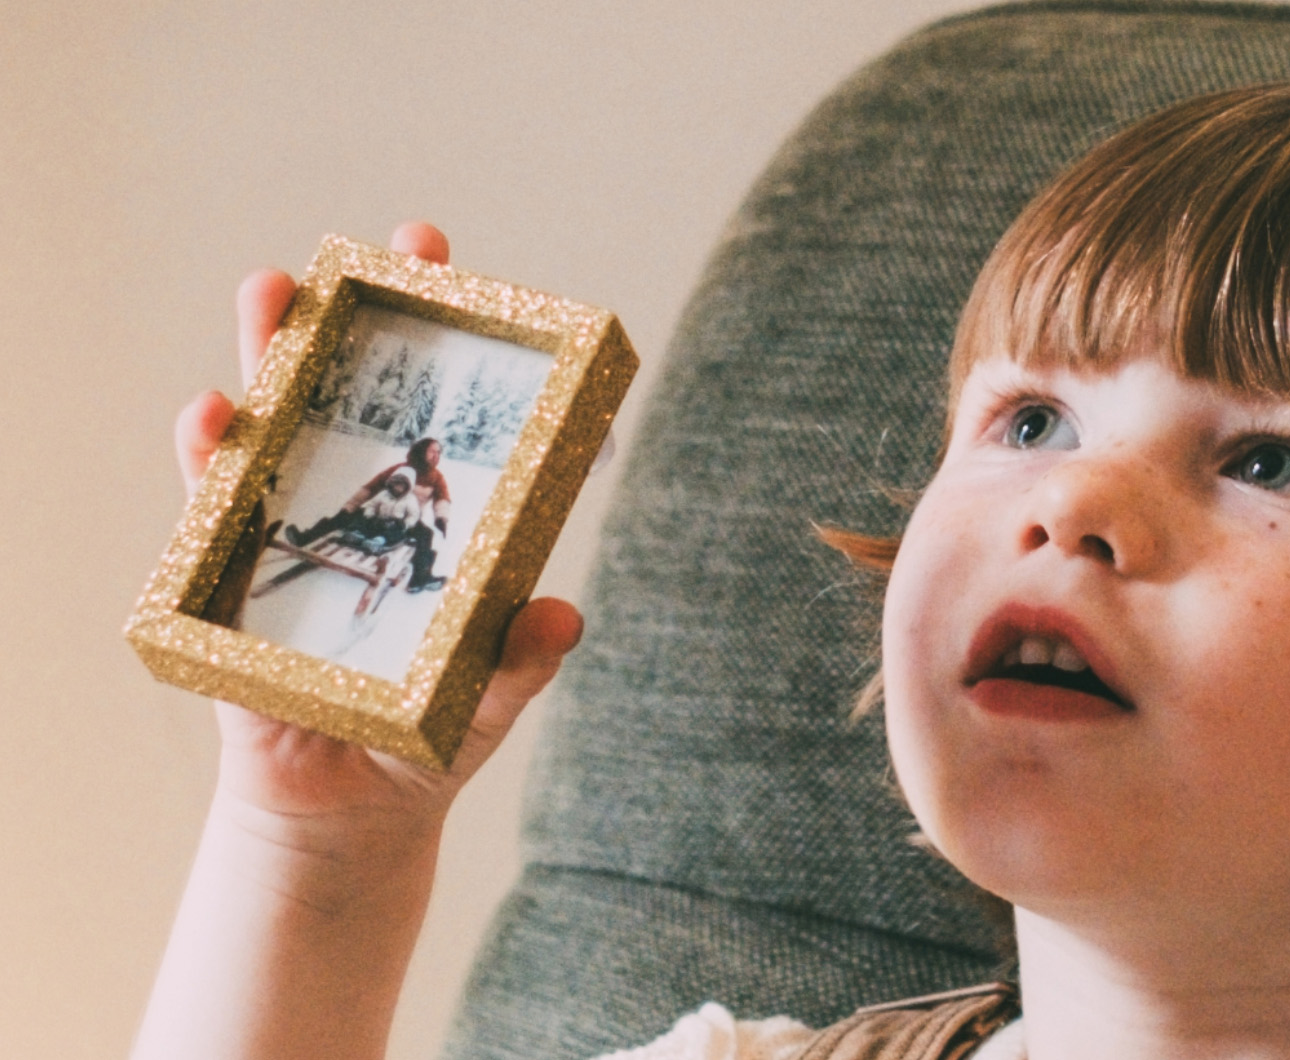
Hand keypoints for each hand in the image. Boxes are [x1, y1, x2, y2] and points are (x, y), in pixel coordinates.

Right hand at [174, 222, 581, 835]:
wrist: (350, 813)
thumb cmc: (428, 741)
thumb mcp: (487, 695)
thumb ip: (521, 658)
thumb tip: (563, 614)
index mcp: (419, 524)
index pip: (427, 418)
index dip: (436, 347)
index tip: (449, 272)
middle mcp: (350, 512)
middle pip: (343, 401)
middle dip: (348, 323)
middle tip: (361, 255)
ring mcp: (283, 537)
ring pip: (272, 432)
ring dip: (268, 360)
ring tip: (273, 293)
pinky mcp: (225, 581)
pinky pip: (208, 511)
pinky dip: (208, 461)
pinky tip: (212, 417)